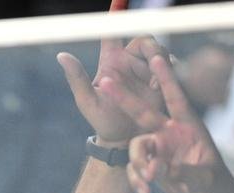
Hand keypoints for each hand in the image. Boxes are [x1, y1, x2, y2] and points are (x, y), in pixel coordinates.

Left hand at [57, 0, 168, 145]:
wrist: (123, 139)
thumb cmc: (101, 120)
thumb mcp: (87, 100)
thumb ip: (77, 77)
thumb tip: (61, 55)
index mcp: (111, 60)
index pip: (112, 32)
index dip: (116, 13)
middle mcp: (129, 61)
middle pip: (145, 39)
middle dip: (151, 49)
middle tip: (152, 68)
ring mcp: (146, 70)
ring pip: (160, 52)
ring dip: (160, 65)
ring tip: (154, 88)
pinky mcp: (162, 79)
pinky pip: (172, 66)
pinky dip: (169, 74)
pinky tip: (160, 91)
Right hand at [105, 52, 233, 192]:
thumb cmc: (217, 188)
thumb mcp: (205, 180)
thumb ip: (183, 171)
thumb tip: (160, 168)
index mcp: (189, 128)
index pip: (176, 98)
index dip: (166, 78)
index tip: (157, 58)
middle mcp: (170, 134)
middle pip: (143, 113)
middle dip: (124, 99)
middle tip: (105, 83)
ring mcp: (159, 149)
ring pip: (135, 148)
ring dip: (138, 165)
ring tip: (149, 183)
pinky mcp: (151, 165)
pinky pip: (135, 168)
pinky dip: (137, 180)